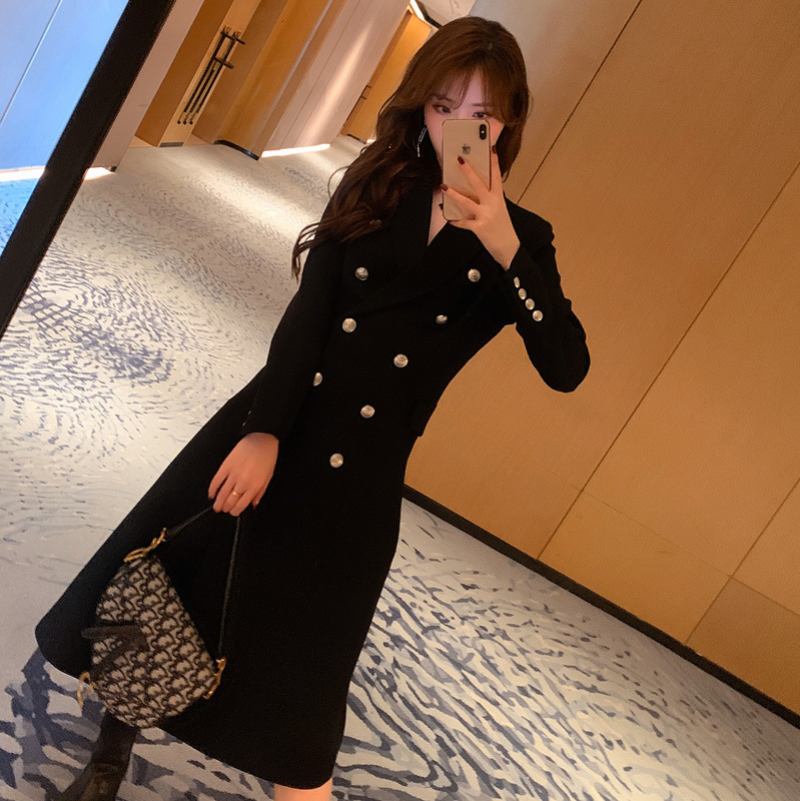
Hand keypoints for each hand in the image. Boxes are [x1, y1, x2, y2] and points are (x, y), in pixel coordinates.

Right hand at [208, 432, 277, 515]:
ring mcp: (233, 474)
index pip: (241, 505)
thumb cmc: (267, 457)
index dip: (235, 511)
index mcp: (254, 486)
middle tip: (223, 510)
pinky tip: (211, 494)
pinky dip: (212, 489)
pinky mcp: (226, 466)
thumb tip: (254, 504)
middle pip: (230, 501)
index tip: (233, 513)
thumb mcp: (268, 477)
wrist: (261, 439)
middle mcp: (243, 482)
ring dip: (218, 502)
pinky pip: (216, 481)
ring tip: (216, 507)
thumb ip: (260, 492)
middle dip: (226, 508)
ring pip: (222, 493)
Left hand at [442, 146, 520, 268]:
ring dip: (453, 194)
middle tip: (460, 159)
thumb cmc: (502, 228)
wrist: (509, 248)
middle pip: (479, 184)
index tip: (490, 148)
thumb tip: (471, 191)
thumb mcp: (499, 210)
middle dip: (469, 171)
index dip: (494, 162)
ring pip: (467, 202)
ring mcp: (486, 215)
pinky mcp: (479, 228)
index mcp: (499, 198)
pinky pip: (463, 222)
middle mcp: (493, 204)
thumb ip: (488, 200)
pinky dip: (455, 221)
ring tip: (443, 186)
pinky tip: (448, 218)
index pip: (497, 176)